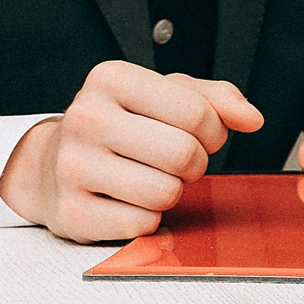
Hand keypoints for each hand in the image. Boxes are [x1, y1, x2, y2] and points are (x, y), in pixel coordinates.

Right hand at [0, 63, 262, 243]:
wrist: (51, 164)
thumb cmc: (119, 124)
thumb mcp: (163, 95)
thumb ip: (216, 99)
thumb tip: (252, 119)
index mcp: (110, 78)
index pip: (196, 113)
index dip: (211, 132)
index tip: (196, 134)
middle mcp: (85, 117)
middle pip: (184, 155)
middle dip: (194, 164)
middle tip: (175, 161)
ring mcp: (72, 166)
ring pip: (165, 193)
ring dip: (171, 192)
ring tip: (149, 178)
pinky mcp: (71, 212)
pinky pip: (142, 225)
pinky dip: (147, 218)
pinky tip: (127, 200)